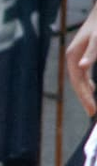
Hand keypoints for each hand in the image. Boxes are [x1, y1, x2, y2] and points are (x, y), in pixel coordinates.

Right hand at [66, 3, 96, 117]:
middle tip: (93, 113)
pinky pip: (82, 74)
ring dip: (85, 92)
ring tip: (92, 104)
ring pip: (79, 79)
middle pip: (76, 83)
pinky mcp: (82, 54)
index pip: (77, 82)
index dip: (85, 98)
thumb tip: (82, 67)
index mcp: (73, 56)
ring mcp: (76, 56)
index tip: (92, 111)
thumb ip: (92, 53)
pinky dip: (87, 83)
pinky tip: (92, 88)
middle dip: (84, 98)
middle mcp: (72, 57)